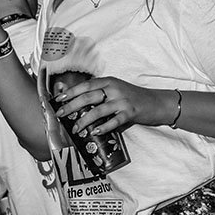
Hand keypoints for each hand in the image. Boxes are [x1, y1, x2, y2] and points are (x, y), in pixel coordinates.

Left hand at [53, 76, 167, 135]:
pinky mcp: (130, 112)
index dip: (71, 91)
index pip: (86, 85)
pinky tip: (95, 132)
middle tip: (61, 114)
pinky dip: (103, 127)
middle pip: (88, 97)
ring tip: (76, 128)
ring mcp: (122, 100)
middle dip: (72, 106)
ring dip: (84, 120)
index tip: (58, 98)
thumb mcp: (116, 90)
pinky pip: (114, 121)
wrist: (156, 102)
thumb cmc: (133, 97)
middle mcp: (114, 89)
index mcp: (109, 82)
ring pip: (98, 110)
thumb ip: (100, 94)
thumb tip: (78, 104)